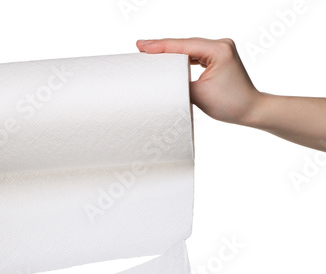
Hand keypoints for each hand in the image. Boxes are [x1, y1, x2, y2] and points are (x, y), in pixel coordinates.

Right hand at [137, 37, 261, 125]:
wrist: (251, 110)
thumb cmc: (232, 104)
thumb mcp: (200, 95)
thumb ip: (179, 84)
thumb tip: (163, 80)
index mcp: (219, 50)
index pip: (184, 46)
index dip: (161, 46)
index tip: (142, 46)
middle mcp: (221, 45)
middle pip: (185, 44)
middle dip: (163, 47)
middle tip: (141, 47)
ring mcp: (220, 50)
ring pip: (189, 49)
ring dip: (171, 52)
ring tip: (150, 52)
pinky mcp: (219, 58)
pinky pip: (195, 55)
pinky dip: (181, 58)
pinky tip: (168, 59)